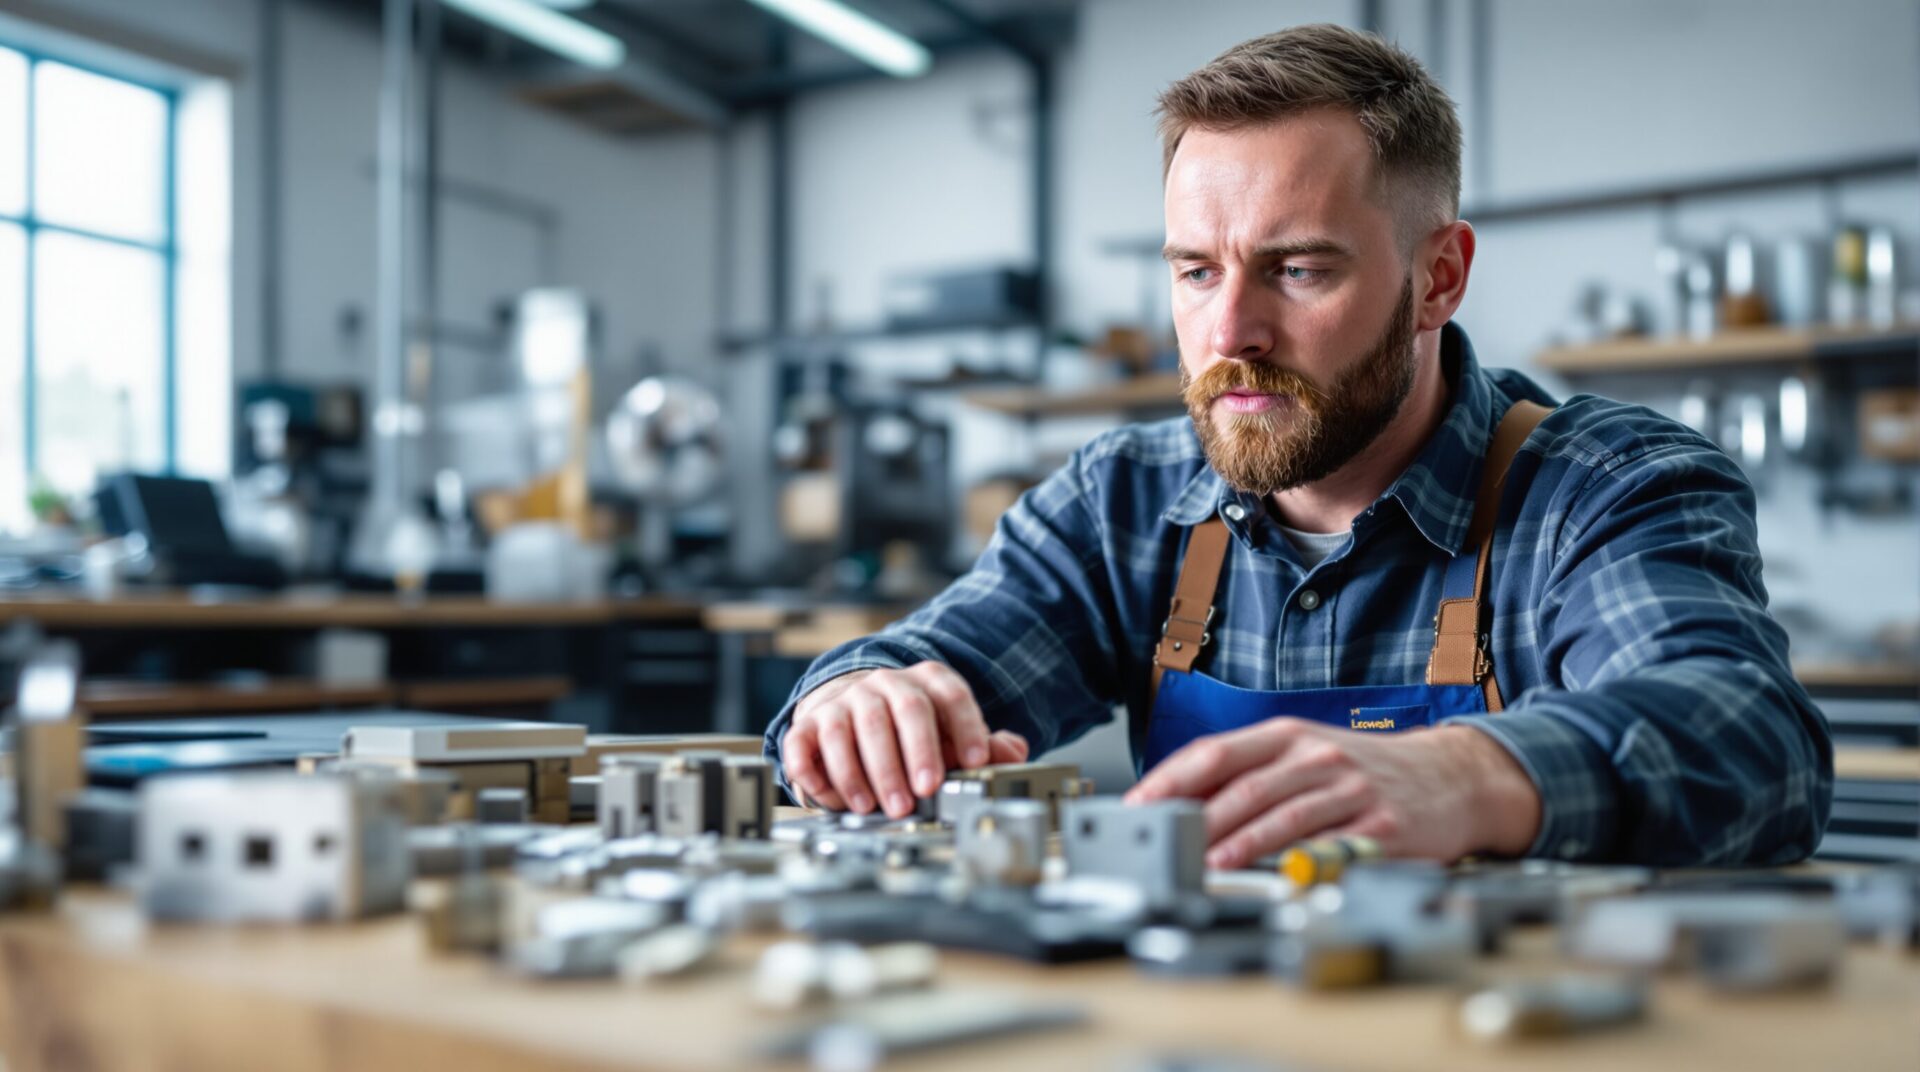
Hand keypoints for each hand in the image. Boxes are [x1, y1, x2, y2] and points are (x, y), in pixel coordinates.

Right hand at [781, 662, 1030, 817]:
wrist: (848, 707)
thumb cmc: (906, 727)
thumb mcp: (948, 731)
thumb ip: (984, 744)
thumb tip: (1014, 752)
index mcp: (924, 682)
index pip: (950, 694)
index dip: (966, 726)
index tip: (976, 760)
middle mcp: (883, 684)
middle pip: (901, 710)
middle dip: (912, 754)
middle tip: (920, 794)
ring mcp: (843, 701)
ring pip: (849, 728)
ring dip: (861, 772)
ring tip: (873, 807)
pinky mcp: (808, 723)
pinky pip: (803, 743)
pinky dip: (812, 770)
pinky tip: (827, 795)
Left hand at [1123, 719, 1540, 868]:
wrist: (1451, 778)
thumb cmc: (1364, 771)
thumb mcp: (1305, 755)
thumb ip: (1250, 774)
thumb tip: (1184, 804)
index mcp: (1287, 736)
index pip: (1215, 752)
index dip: (1171, 779)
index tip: (1138, 805)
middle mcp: (1315, 757)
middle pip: (1243, 787)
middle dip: (1196, 818)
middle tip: (1162, 842)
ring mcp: (1349, 790)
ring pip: (1282, 815)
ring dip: (1239, 843)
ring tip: (1207, 863)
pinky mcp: (1379, 826)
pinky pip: (1329, 845)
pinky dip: (1295, 862)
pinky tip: (1271, 876)